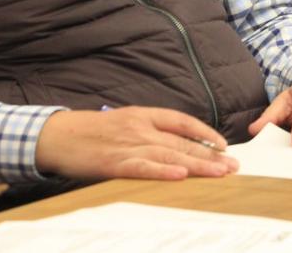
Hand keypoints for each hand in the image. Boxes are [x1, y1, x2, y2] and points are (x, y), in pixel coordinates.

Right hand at [35, 107, 237, 180]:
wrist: (57, 136)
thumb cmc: (90, 132)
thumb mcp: (123, 123)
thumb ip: (147, 131)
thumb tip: (174, 146)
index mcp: (143, 115)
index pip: (182, 121)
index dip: (205, 133)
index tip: (224, 145)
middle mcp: (140, 128)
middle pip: (182, 142)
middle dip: (210, 155)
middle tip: (234, 166)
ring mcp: (128, 145)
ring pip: (170, 155)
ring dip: (198, 165)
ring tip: (220, 173)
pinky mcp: (115, 163)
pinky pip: (144, 168)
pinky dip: (163, 172)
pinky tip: (181, 176)